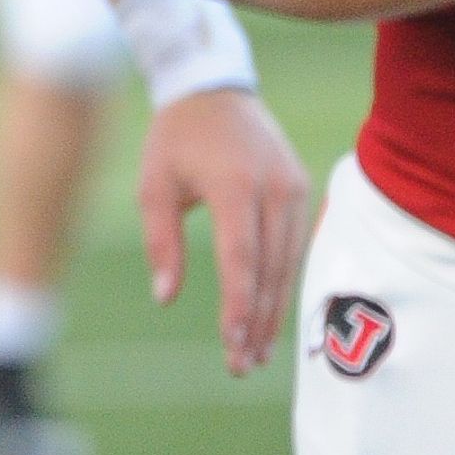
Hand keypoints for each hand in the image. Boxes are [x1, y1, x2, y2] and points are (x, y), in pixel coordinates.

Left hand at [137, 88, 310, 378]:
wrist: (215, 89)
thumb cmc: (175, 140)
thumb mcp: (153, 187)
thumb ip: (161, 243)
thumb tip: (165, 298)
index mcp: (235, 186)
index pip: (241, 257)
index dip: (239, 304)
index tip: (232, 342)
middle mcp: (274, 189)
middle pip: (270, 269)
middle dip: (258, 321)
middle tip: (243, 365)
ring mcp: (294, 189)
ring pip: (289, 263)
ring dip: (274, 310)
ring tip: (257, 353)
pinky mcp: (301, 190)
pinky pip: (295, 247)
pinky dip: (283, 283)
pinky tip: (271, 315)